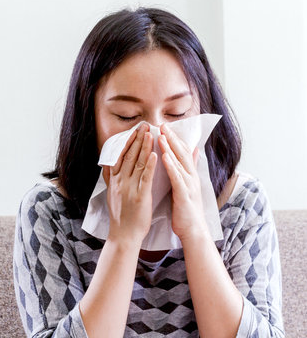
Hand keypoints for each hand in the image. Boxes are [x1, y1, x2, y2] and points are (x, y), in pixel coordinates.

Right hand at [103, 123, 157, 243]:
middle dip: (137, 139)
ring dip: (144, 147)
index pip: (120, 156)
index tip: (134, 130)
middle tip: (145, 125)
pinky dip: (149, 165)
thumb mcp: (110, 194)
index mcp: (114, 180)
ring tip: (151, 133)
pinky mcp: (139, 196)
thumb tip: (106, 165)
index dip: (127, 141)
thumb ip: (110, 178)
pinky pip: (145, 178)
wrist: (123, 235)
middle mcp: (120, 182)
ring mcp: (129, 188)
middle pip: (128, 155)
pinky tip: (155, 155)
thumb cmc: (120, 216)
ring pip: (136, 163)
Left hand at [158, 123, 207, 240]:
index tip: (165, 126)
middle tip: (162, 124)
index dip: (174, 139)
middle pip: (182, 153)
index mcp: (189, 175)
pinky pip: (177, 178)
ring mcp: (189, 185)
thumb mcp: (186, 188)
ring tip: (162, 135)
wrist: (193, 231)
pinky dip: (171, 166)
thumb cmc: (186, 211)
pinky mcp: (185, 195)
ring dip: (170, 148)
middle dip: (172, 138)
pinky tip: (164, 157)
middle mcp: (191, 177)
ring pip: (180, 163)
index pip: (182, 152)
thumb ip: (188, 171)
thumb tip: (192, 155)